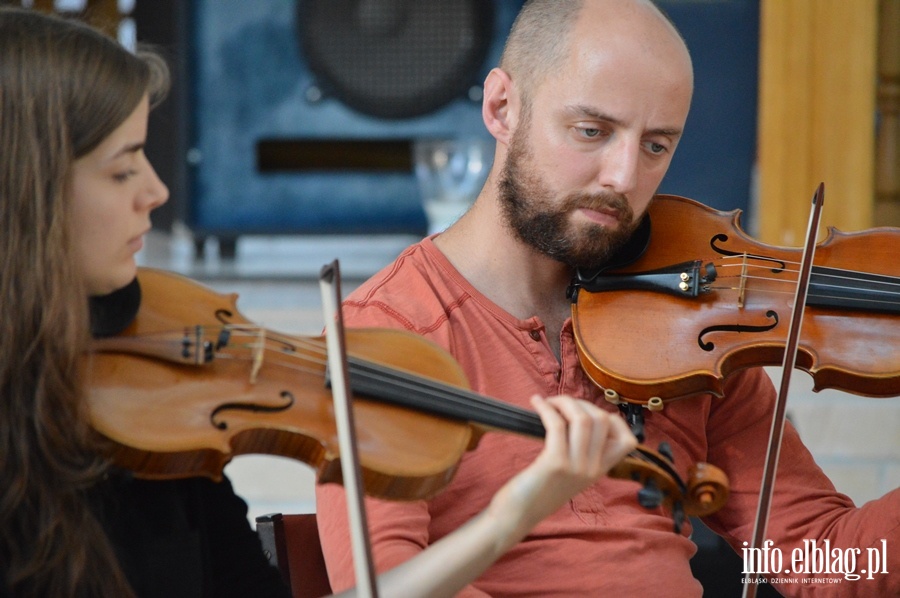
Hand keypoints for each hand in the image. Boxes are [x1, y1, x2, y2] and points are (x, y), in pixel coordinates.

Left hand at [486, 394, 636, 535]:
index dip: (613, 419)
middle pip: (603, 420)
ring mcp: (576, 467)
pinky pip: (556, 424)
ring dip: (564, 402)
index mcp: (599, 471)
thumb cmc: (538, 489)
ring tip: (548, 402)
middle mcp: (593, 469)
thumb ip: (580, 452)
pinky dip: (545, 408)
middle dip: (581, 403)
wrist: (518, 515)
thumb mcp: (570, 474)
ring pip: (583, 419)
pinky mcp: (555, 464)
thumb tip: (575, 415)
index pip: (628, 441)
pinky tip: (536, 402)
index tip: (589, 412)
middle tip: (561, 404)